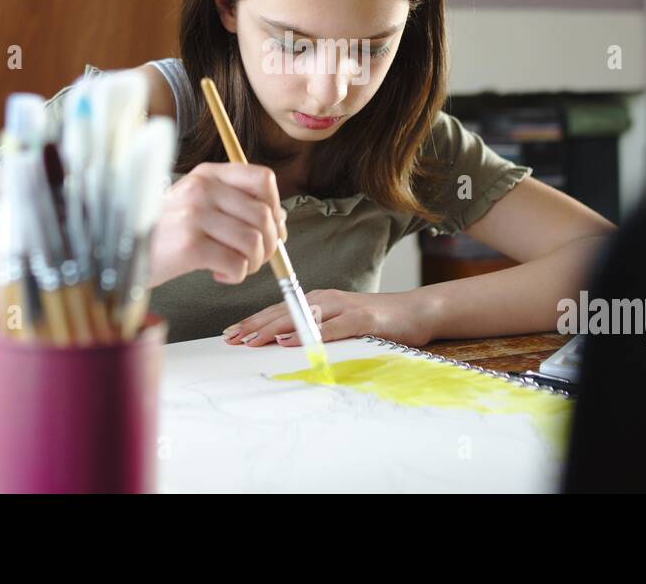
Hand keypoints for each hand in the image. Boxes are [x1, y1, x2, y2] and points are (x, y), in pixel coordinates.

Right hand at [147, 162, 288, 286]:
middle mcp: (202, 189)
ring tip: (235, 267)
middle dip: (269, 244)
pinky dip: (235, 276)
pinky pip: (236, 264)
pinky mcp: (189, 245)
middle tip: (254, 258)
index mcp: (207, 174)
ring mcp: (194, 215)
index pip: (263, 179)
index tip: (272, 227)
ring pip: (254, 241)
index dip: (276, 206)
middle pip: (265, 215)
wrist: (120, 253)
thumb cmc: (163, 233)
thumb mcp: (196, 205)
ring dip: (253, 263)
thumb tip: (280, 218)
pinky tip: (218, 274)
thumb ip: (234, 205)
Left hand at [222, 288, 436, 348]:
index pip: (278, 310)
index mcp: (317, 301)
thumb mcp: (339, 324)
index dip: (253, 321)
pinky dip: (309, 335)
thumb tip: (282, 344)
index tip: (230, 334)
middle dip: (254, 325)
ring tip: (251, 340)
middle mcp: (325, 299)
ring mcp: (343, 307)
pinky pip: (330, 328)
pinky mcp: (361, 319)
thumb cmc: (375, 322)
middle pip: (283, 311)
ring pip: (301, 317)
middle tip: (230, 339)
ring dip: (274, 328)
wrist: (415, 311)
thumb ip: (314, 330)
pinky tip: (291, 340)